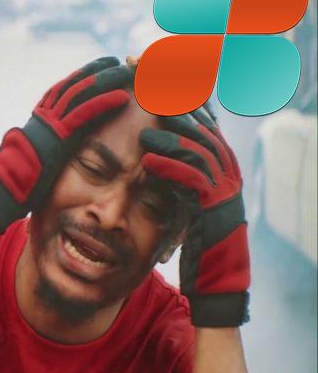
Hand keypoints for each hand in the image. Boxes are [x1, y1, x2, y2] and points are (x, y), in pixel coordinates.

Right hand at [0, 57, 132, 232]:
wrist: (5, 187)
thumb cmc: (17, 178)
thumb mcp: (32, 154)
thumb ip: (44, 143)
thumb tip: (51, 145)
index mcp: (39, 118)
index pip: (63, 88)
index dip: (83, 74)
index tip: (100, 65)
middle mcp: (45, 115)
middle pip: (75, 85)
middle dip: (97, 71)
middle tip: (116, 62)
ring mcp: (51, 124)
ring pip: (82, 93)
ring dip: (107, 81)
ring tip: (127, 73)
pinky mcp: (59, 136)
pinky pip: (85, 114)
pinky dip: (104, 103)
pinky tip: (122, 97)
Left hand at [139, 108, 249, 326]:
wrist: (216, 280)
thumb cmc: (197, 241)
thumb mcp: (186, 201)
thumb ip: (177, 177)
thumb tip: (154, 156)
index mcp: (222, 168)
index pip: (204, 126)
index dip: (185, 107)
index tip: (160, 92)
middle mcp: (228, 174)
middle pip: (204, 131)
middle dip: (180, 112)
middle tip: (153, 98)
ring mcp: (225, 189)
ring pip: (199, 151)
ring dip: (171, 138)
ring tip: (145, 130)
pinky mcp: (215, 208)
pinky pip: (193, 180)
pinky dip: (170, 167)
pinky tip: (148, 161)